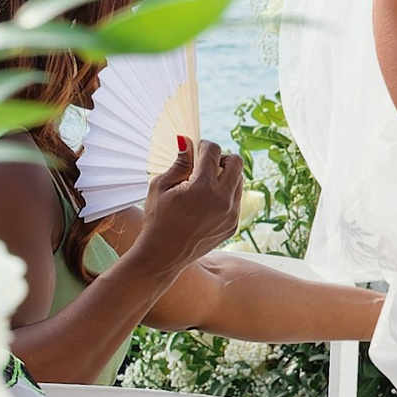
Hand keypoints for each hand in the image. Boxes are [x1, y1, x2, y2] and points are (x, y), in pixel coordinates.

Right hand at [135, 136, 244, 265]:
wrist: (163, 255)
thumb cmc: (156, 219)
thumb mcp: (160, 186)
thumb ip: (179, 162)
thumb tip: (187, 141)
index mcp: (202, 187)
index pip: (213, 151)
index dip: (203, 145)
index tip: (196, 149)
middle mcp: (222, 200)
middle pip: (236, 162)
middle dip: (221, 157)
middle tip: (205, 165)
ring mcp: (231, 214)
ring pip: (240, 180)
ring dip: (225, 176)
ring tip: (204, 185)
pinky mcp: (233, 225)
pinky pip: (236, 200)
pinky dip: (225, 194)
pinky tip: (206, 203)